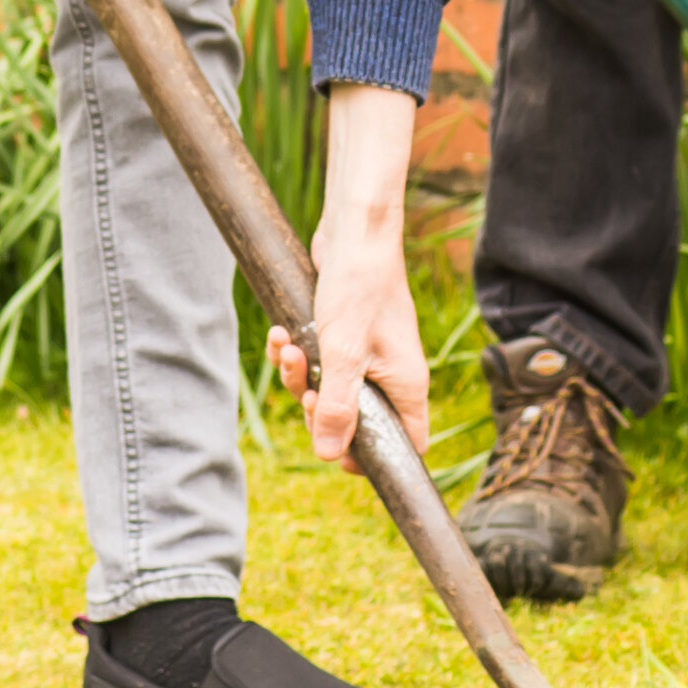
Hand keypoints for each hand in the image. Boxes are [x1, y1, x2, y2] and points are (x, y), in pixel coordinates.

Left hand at [269, 83, 425, 465]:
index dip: (372, 456)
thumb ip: (339, 406)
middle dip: (320, 410)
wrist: (353, 230)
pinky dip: (297, 354)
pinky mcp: (345, 336)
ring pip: (330, 390)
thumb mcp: (343, 352)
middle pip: (357, 422)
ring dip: (301, 376)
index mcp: (405, 385)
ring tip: (287, 348)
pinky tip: (282, 334)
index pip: (405, 443)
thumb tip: (330, 455)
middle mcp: (391, 374)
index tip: (336, 446)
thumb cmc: (359, 285)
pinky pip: (318, 362)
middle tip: (306, 389)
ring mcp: (369, 355)